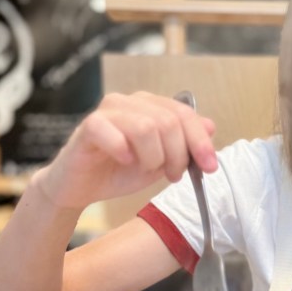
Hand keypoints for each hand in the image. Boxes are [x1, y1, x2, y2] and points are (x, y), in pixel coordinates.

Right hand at [35, 92, 217, 210]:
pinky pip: (112, 133)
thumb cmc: (119, 171)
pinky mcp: (88, 127)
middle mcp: (129, 102)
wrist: (81, 187)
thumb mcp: (162, 161)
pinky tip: (124, 161)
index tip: (210, 166)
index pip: (184, 113)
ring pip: (146, 127)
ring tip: (148, 169)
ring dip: (153, 157)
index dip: (200, 140)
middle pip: (168, 121)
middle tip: (172, 175)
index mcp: (150, 106)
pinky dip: (124, 151)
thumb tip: (210, 126)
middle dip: (177, 154)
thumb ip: (184, 144)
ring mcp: (108, 111)